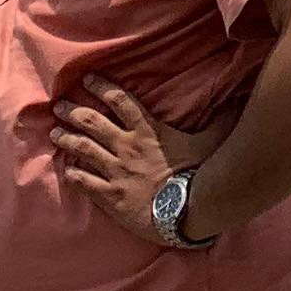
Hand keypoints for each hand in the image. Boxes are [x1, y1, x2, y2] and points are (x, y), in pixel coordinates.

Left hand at [52, 75, 231, 246]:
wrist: (185, 211)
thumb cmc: (199, 174)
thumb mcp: (211, 141)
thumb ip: (220, 119)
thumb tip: (236, 100)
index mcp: (147, 131)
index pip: (120, 100)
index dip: (101, 87)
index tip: (85, 79)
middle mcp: (126, 147)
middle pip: (93, 122)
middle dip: (73, 111)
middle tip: (58, 105)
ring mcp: (116, 171)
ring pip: (83, 149)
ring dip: (66, 139)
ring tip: (54, 133)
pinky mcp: (111, 196)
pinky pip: (85, 182)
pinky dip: (73, 174)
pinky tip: (66, 170)